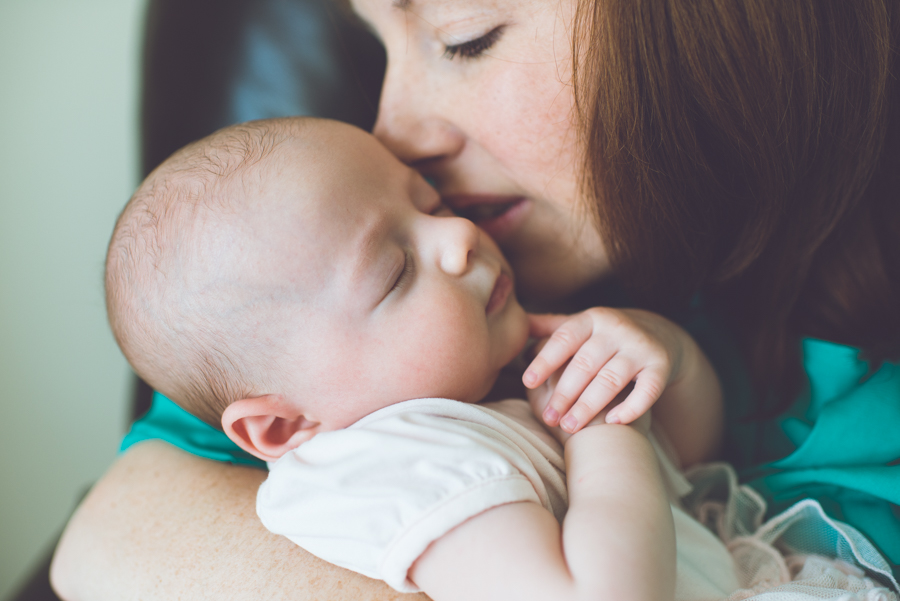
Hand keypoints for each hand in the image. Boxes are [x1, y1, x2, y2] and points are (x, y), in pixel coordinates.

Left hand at [523, 308, 688, 433]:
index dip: (546, 360)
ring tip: (569, 426)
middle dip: (564, 393)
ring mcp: (641, 348)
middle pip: (585, 364)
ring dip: (588, 406)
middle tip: (549, 418)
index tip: (528, 381)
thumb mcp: (582, 326)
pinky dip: (630, 407)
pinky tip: (612, 422)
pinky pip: (647, 391)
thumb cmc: (606, 337)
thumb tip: (518, 323)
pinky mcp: (661, 367)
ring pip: (611, 380)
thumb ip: (552, 328)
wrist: (661, 334)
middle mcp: (617, 329)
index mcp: (592, 318)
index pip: (564, 339)